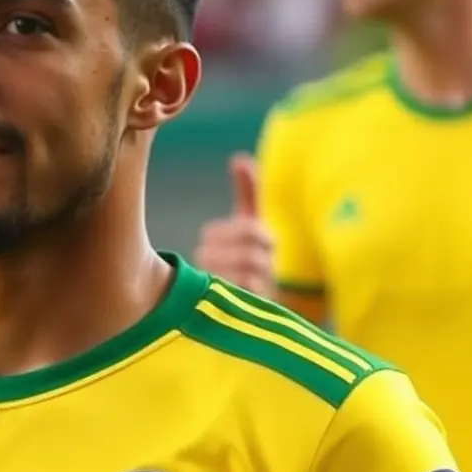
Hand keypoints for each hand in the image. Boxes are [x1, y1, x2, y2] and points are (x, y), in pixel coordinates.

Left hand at [192, 152, 274, 296]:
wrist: (261, 299)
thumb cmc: (249, 250)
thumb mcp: (248, 220)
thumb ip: (248, 191)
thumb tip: (240, 159)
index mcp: (268, 241)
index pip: (254, 231)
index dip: (228, 231)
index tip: (206, 235)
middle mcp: (271, 265)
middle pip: (249, 256)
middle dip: (220, 252)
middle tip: (200, 252)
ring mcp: (265, 289)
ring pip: (244, 278)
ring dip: (218, 271)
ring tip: (202, 269)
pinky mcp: (255, 311)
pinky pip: (241, 301)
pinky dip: (222, 292)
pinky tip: (205, 289)